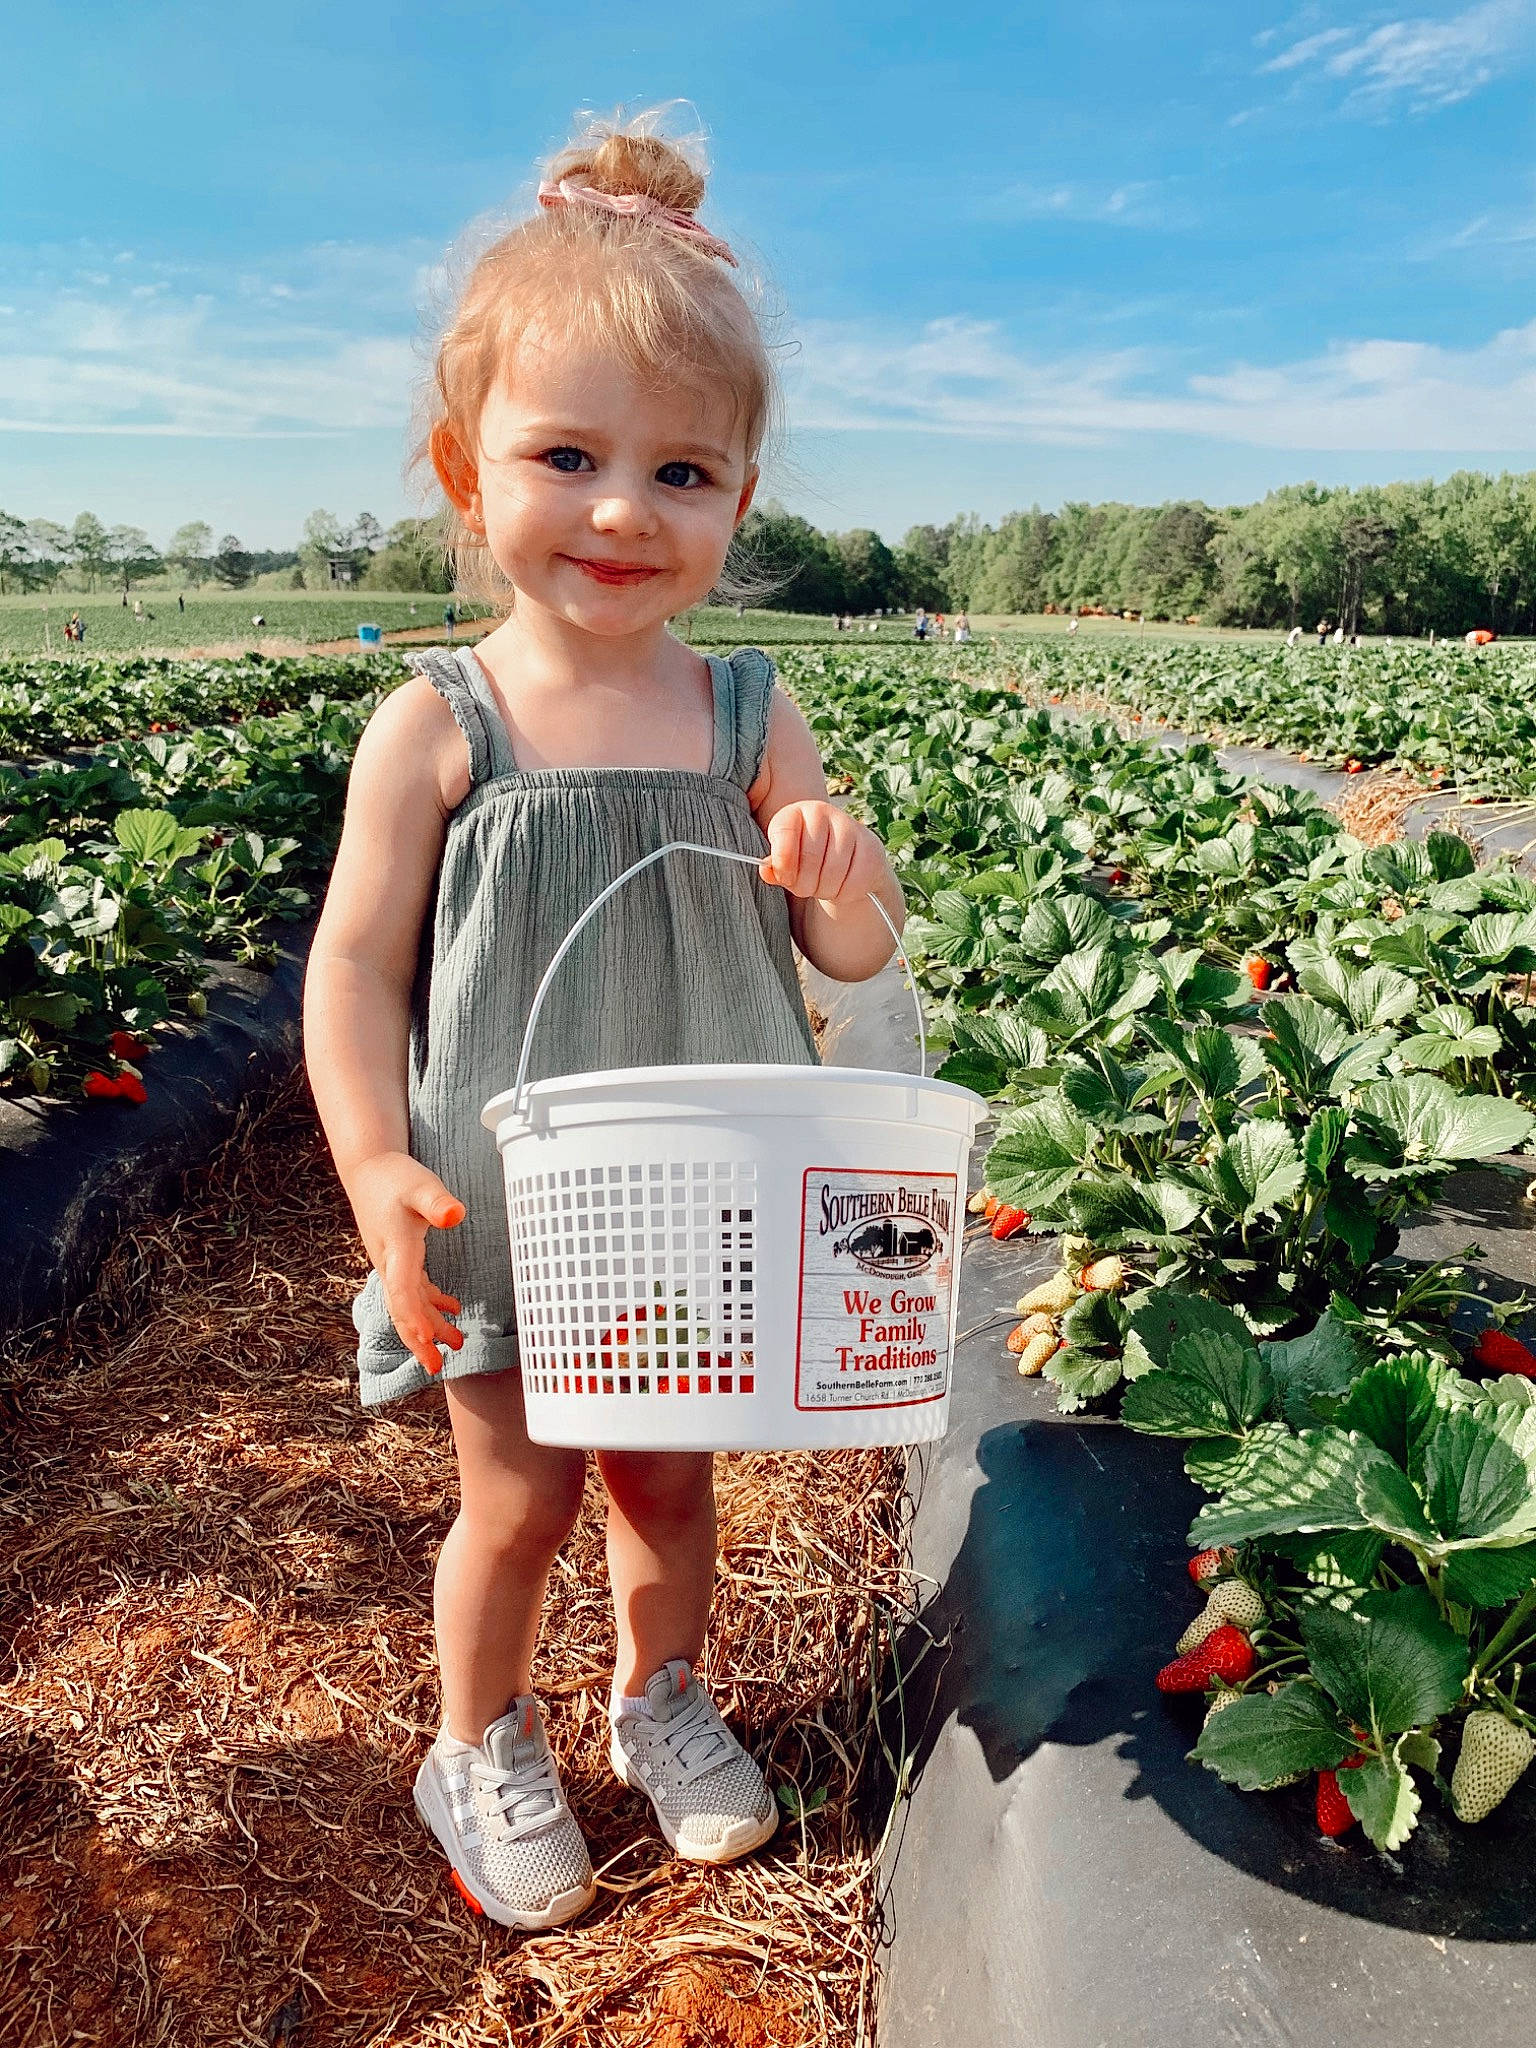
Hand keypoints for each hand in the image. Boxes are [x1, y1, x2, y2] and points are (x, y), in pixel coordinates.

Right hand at [349, 1151, 465, 1376]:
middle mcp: (391, 1264)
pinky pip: (412, 1291)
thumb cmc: (394, 1176)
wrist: (367, 1169)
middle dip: (419, 1341)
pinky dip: (430, 1304)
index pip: (403, 1292)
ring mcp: (393, 1264)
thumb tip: (456, 1215)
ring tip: (458, 1343)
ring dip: (430, 1326)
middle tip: (437, 1369)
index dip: (414, 1318)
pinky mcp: (399, 1258)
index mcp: (397, 1250)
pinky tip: (452, 1308)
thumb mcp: (420, 1185)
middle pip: (402, 1311)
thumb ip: (437, 1202)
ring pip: (409, 1305)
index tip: (428, 1341)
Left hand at [758, 801, 888, 905]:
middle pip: (809, 859)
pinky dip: (844, 894)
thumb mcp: (786, 862)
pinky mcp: (872, 848)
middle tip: (805, 887)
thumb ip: (775, 867)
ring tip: (821, 886)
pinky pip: (853, 882)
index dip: (782, 864)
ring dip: (823, 890)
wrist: (845, 860)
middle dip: (803, 884)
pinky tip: (840, 887)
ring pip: (832, 873)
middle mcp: (823, 812)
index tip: (784, 877)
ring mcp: (850, 827)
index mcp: (795, 812)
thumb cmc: (807, 860)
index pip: (783, 835)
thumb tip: (767, 871)